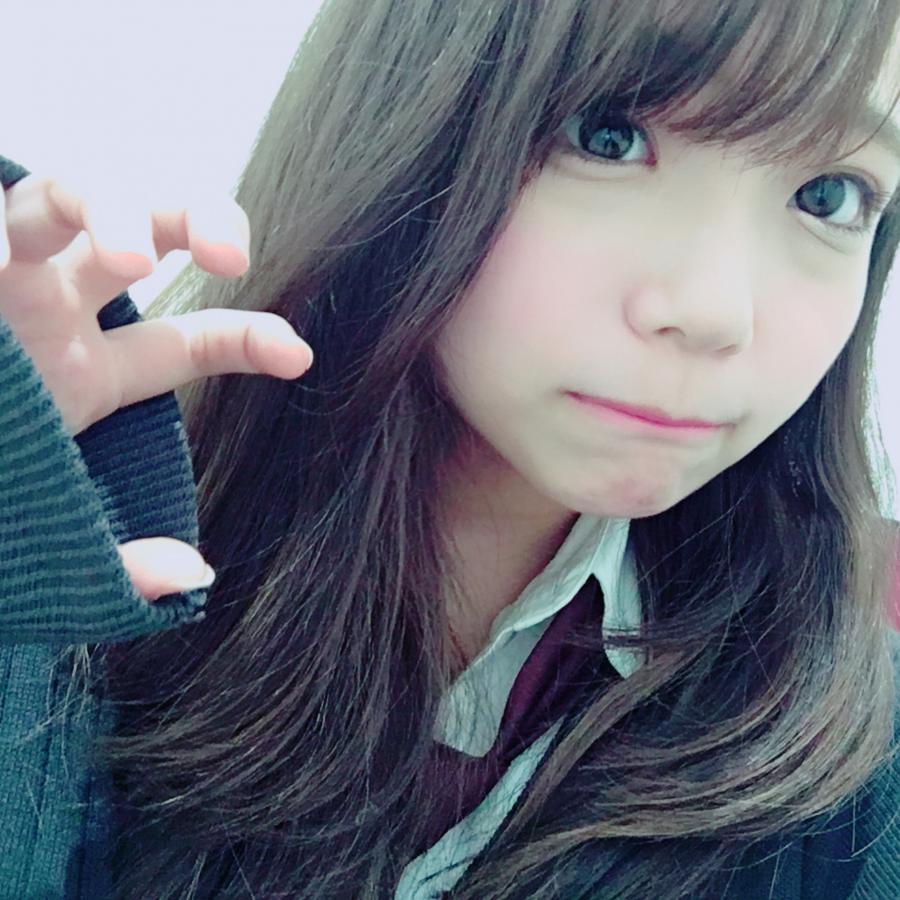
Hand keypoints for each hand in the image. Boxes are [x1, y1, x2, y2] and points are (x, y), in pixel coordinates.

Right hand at [0, 170, 312, 600]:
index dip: (250, 338)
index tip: (300, 356)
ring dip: (106, 208)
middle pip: (143, 234)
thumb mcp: (42, 540)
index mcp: (87, 371)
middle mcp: (49, 310)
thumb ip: (112, 561)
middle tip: (232, 258)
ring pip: (61, 200)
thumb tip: (192, 575)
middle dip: (194, 223)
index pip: (188, 339)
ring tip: (130, 258)